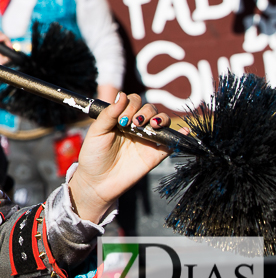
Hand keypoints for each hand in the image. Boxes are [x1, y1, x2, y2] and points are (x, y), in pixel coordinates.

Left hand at [68, 93, 173, 222]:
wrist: (98, 182)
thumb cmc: (94, 156)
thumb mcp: (97, 132)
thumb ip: (109, 114)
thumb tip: (122, 95)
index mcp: (121, 119)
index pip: (133, 102)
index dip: (131, 105)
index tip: (122, 118)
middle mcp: (135, 127)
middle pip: (150, 109)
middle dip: (145, 111)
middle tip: (133, 123)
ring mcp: (146, 140)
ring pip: (162, 122)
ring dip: (161, 119)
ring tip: (152, 125)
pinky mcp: (155, 154)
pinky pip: (170, 143)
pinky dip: (179, 135)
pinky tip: (183, 131)